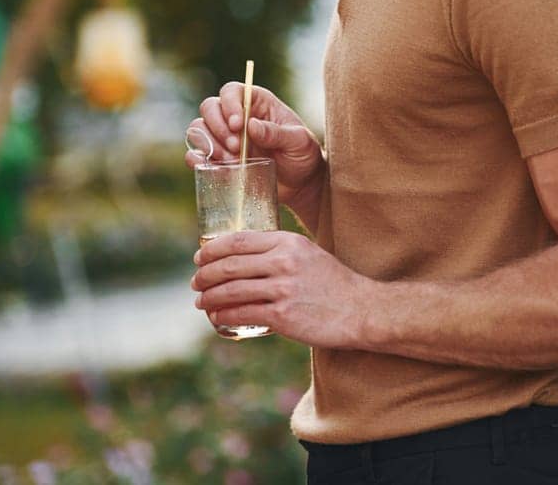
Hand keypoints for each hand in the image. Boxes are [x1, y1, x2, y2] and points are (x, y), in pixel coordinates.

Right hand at [184, 83, 324, 210]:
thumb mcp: (299, 142)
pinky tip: (212, 166)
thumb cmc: (303, 155)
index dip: (229, 105)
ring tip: (233, 160)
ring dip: (209, 144)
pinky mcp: (219, 158)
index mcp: (258, 103)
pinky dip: (198, 159)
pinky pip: (196, 153)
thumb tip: (251, 125)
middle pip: (209, 107)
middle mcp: (237, 116)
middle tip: (237, 147)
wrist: (301, 183)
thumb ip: (277, 133)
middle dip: (218, 127)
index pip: (232, 92)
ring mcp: (225, 137)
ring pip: (199, 128)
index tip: (238, 125)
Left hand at [191, 230, 370, 348]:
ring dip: (208, 297)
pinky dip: (222, 315)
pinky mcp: (282, 315)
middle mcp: (284, 261)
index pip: (239, 240)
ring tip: (201, 301)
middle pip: (229, 265)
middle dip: (204, 275)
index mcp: (290, 242)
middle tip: (196, 282)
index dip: (213, 249)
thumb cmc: (334, 284)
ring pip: (230, 290)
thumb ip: (280, 252)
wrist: (362, 310)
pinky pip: (241, 313)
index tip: (200, 258)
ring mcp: (283, 289)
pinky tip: (217, 317)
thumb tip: (244, 258)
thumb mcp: (309, 254)